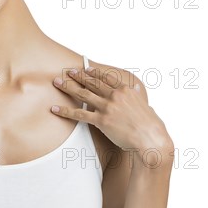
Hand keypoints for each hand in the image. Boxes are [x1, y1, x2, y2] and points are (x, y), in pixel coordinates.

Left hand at [51, 66, 171, 152]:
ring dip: (68, 87)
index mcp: (126, 90)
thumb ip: (137, 97)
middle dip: (78, 75)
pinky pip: (79, 114)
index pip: (106, 77)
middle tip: (67, 71)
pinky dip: (65, 111)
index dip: (94, 72)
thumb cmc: (152, 126)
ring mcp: (107, 107)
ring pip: (83, 94)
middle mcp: (115, 96)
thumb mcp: (146, 106)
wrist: (151, 140)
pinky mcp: (101, 120)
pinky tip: (55, 108)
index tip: (86, 68)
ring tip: (57, 82)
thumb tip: (136, 89)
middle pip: (92, 82)